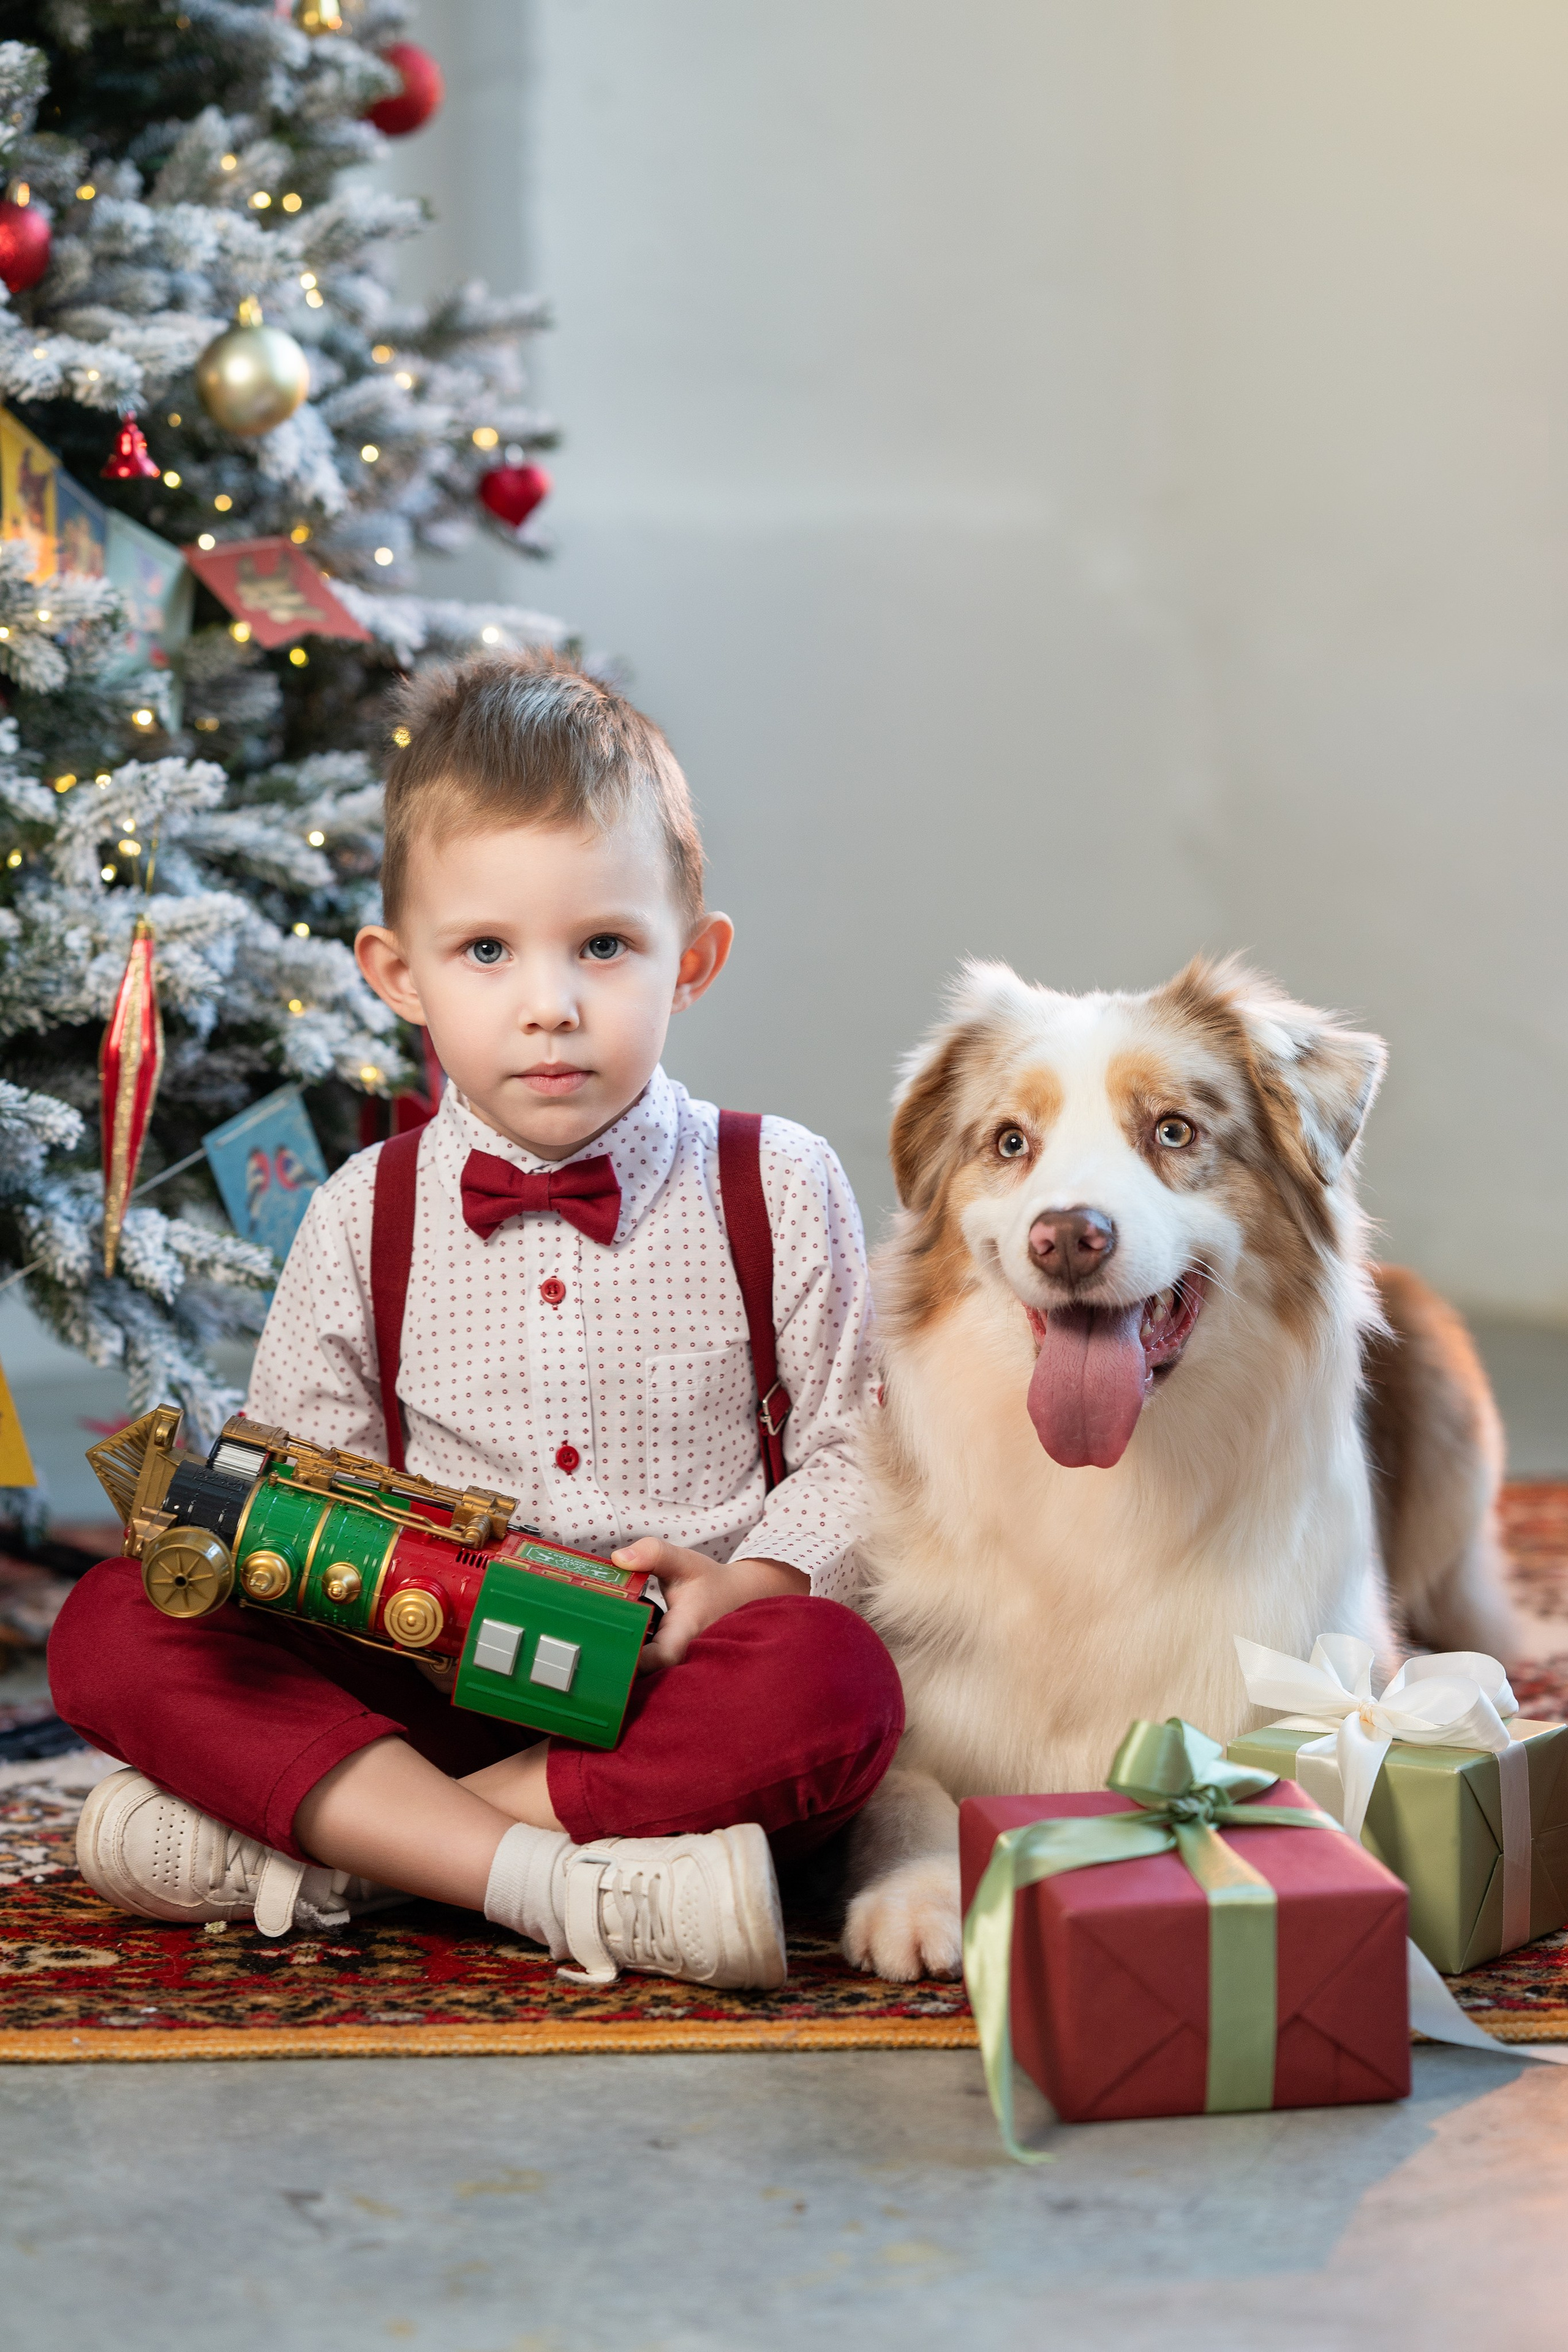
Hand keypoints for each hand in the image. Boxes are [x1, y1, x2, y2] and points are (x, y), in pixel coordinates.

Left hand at [611, 1539, 809, 1669]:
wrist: (736, 1598)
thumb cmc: (710, 1582)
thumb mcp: (684, 1561)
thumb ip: (653, 1554)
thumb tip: (618, 1559)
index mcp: (686, 1631)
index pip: (662, 1656)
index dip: (635, 1658)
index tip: (608, 1648)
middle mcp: (683, 1655)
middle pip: (648, 1676)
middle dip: (619, 1667)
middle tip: (589, 1653)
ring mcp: (677, 1663)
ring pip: (648, 1677)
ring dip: (622, 1666)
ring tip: (594, 1654)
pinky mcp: (670, 1664)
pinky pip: (649, 1671)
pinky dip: (631, 1661)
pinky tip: (610, 1650)